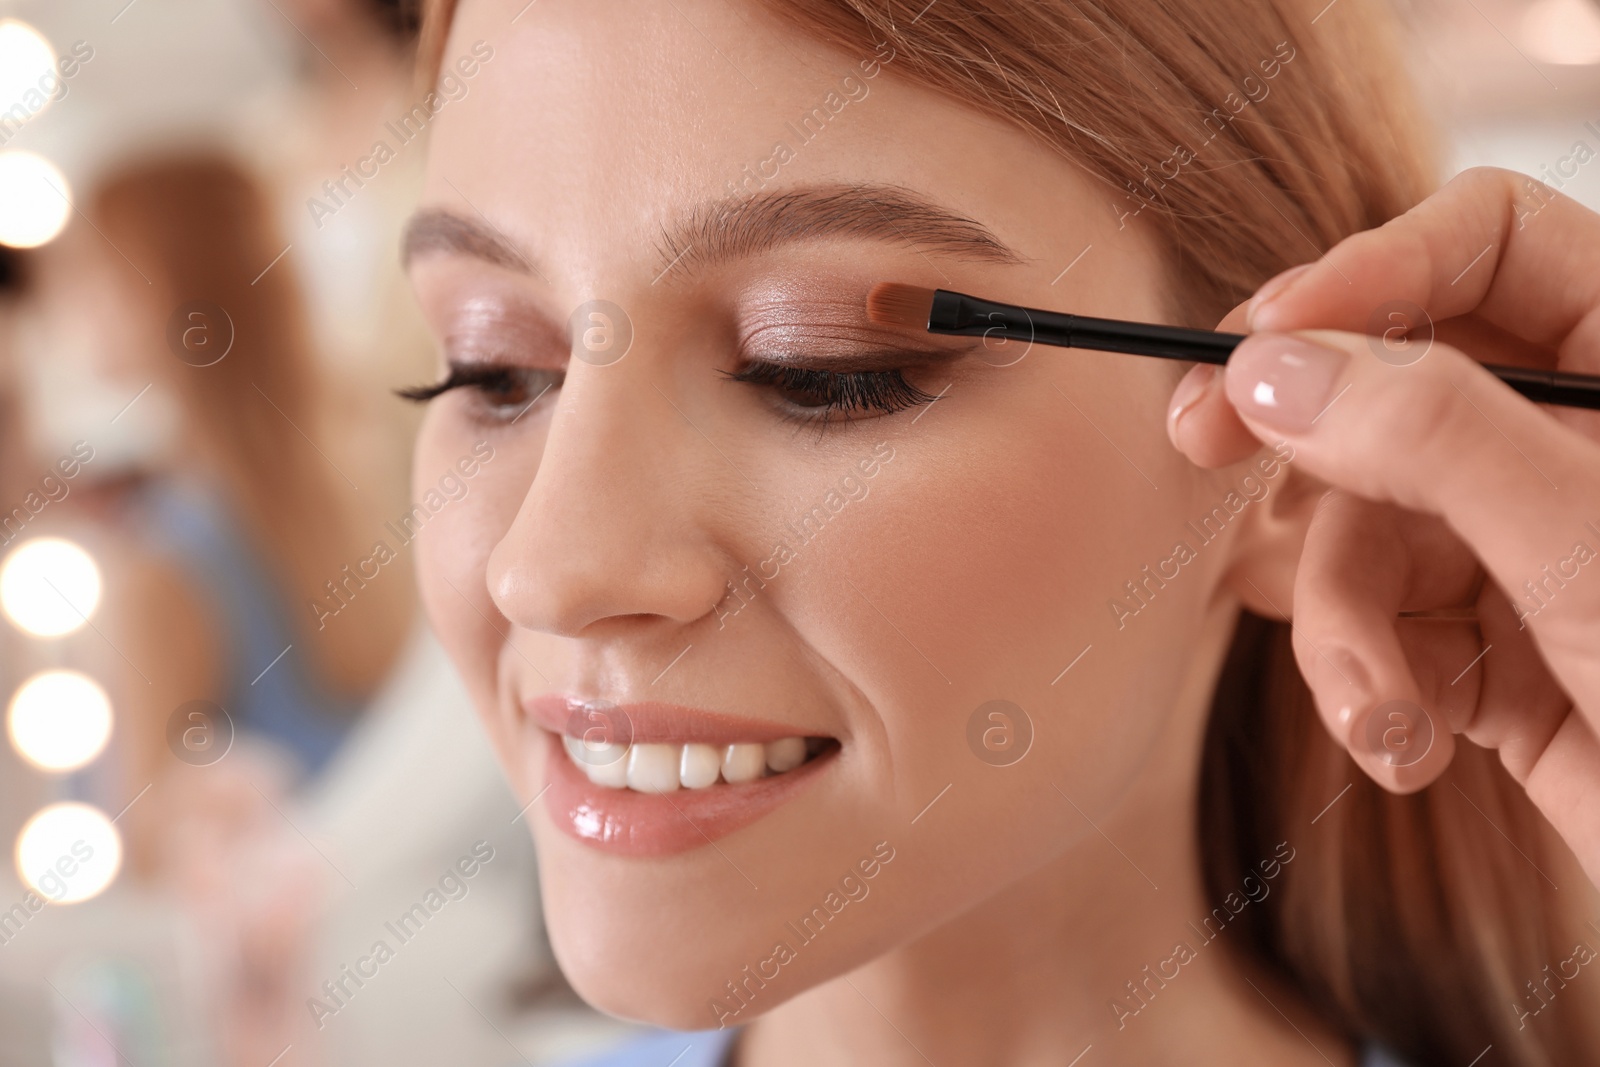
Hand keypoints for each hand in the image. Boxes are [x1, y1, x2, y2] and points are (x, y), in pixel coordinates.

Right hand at [1165, 167, 1599, 886]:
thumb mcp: (1587, 545)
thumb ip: (1432, 436)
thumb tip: (1272, 365)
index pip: (1490, 242)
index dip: (1370, 271)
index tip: (1262, 340)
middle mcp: (1575, 440)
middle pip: (1392, 379)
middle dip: (1300, 434)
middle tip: (1198, 435)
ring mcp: (1528, 544)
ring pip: (1364, 524)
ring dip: (1345, 626)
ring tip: (1384, 713)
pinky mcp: (1490, 647)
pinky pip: (1379, 626)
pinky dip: (1371, 689)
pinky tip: (1408, 752)